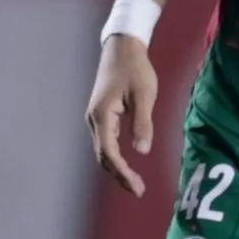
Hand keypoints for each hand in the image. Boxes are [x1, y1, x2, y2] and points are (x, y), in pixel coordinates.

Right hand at [86, 34, 160, 195]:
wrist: (122, 48)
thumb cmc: (135, 69)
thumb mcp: (144, 95)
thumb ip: (142, 123)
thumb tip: (142, 151)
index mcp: (102, 115)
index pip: (110, 153)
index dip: (123, 172)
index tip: (137, 187)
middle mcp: (94, 120)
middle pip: (103, 156)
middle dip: (119, 175)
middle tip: (138, 190)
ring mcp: (95, 118)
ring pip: (102, 150)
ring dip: (116, 168)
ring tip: (134, 182)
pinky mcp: (100, 115)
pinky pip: (105, 142)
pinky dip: (115, 156)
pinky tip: (126, 163)